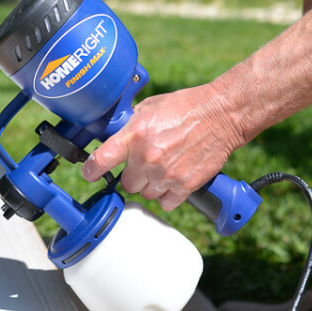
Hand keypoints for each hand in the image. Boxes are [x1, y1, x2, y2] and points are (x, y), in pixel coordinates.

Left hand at [81, 84, 243, 210]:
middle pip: (126, 183)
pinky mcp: (185, 185)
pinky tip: (173, 180)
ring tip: (162, 168)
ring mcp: (166, 174)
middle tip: (144, 163)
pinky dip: (168, 195)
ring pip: (145, 194)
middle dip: (133, 175)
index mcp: (134, 136)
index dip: (91, 170)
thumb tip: (114, 139)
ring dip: (151, 185)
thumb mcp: (149, 107)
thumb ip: (129, 127)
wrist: (221, 114)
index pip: (101, 161)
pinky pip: (166, 203)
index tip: (89, 173)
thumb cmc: (185, 107)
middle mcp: (147, 157)